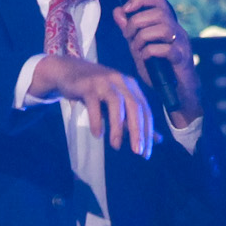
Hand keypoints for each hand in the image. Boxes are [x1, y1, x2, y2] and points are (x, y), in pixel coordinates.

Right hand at [29, 53, 155, 156]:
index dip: (148, 133)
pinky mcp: (88, 85)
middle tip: (138, 152)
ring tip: (116, 146)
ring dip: (118, 127)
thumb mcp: (118, 105)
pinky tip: (97, 134)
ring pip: (116, 104)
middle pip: (135, 107)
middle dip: (138, 131)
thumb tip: (157, 140)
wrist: (68, 72)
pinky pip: (94, 104)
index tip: (146, 153)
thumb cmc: (96, 91)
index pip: (145, 111)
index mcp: (132, 86)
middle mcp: (121, 82)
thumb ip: (135, 121)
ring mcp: (105, 82)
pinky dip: (96, 120)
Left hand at [112, 0, 201, 124]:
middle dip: (136, 22)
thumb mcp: (138, 47)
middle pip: (159, 13)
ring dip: (143, 37)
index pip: (158, 1)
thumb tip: (117, 11)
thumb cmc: (158, 69)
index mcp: (167, 24)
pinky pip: (167, 49)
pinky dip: (150, 52)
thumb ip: (129, 30)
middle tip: (128, 36)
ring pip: (163, 28)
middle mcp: (177, 30)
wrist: (177, 92)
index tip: (125, 9)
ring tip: (137, 49)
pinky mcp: (182, 58)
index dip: (141, 0)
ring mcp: (181, 44)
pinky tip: (145, 58)